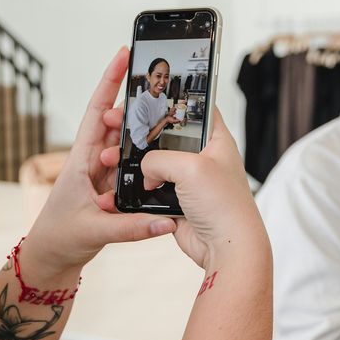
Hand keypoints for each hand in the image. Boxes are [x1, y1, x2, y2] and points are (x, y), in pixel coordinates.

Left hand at [20, 49, 178, 280]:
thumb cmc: (60, 238)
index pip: (98, 112)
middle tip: (159, 82)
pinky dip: (147, 156)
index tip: (124, 54)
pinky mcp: (113, 188)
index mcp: (81, 160)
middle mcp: (93, 161)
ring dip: (144, 129)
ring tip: (166, 113)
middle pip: (118, 121)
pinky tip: (163, 149)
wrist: (50, 259)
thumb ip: (132, 228)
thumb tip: (165, 222)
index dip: (110, 81)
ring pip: (128, 142)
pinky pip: (133, 165)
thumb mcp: (95, 231)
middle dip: (136, 99)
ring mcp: (104, 174)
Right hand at [99, 107, 265, 269]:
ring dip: (137, 165)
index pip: (198, 108)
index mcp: (216, 140)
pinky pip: (152, 189)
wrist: (227, 247)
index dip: (176, 98)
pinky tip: (124, 184)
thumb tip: (145, 170)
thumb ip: (160, 158)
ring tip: (113, 158)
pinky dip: (139, 189)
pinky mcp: (176, 200)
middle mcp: (202, 158)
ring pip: (156, 164)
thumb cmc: (224, 205)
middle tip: (120, 126)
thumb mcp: (191, 168)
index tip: (151, 92)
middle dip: (143, 133)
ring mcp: (189, 180)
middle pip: (168, 136)